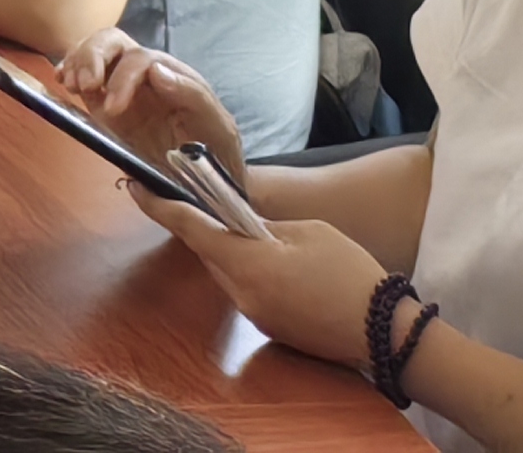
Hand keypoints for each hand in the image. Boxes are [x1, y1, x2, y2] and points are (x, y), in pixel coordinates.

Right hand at [58, 29, 244, 187]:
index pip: (141, 59)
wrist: (209, 183)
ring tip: (71, 85)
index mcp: (172, 75)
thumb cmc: (217, 152)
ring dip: (77, 61)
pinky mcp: (103, 102)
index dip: (122, 78)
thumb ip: (193, 96)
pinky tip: (63, 82)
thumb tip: (156, 71)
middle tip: (82, 85)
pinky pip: (82, 76)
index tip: (112, 109)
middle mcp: (144, 73)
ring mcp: (121, 86)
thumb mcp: (218, 127)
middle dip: (91, 56)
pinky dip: (68, 71)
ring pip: (93, 51)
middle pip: (112, 41)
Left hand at [133, 187, 389, 365]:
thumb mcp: (308, 233)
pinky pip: (246, 292)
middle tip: (207, 200)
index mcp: (247, 264)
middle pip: (208, 252)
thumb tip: (241, 224)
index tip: (134, 187)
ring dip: (231, 252)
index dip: (159, 206)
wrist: (388, 335)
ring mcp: (254, 316)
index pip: (190, 229)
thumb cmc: (351, 274)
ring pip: (226, 272)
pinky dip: (251, 273)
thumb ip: (264, 225)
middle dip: (206, 227)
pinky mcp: (270, 328)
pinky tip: (278, 266)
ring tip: (256, 234)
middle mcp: (241, 294)